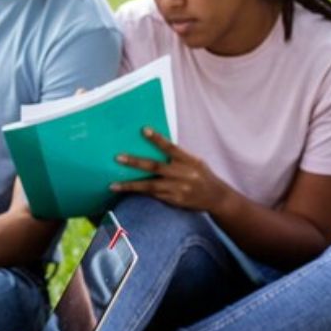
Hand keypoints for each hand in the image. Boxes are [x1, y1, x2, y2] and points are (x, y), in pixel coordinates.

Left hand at [111, 127, 232, 213]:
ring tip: (113, 185)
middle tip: (118, 157)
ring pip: (150, 185)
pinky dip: (139, 192)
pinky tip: (126, 192)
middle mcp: (183, 174)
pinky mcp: (174, 200)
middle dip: (135, 162)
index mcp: (189, 160)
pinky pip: (153, 195)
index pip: (171, 147)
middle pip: (156, 167)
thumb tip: (156, 144)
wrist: (216, 197)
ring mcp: (178, 189)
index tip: (144, 130)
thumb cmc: (201, 175)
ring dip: (130, 185)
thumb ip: (177, 155)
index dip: (157, 139)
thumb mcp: (195, 161)